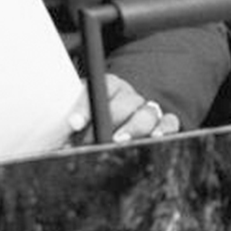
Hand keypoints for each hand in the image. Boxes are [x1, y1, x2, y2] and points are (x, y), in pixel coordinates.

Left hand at [66, 74, 180, 144]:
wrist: (114, 124)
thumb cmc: (91, 126)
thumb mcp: (77, 121)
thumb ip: (71, 127)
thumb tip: (60, 143)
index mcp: (108, 87)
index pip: (98, 89)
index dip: (86, 106)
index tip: (75, 124)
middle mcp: (129, 95)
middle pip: (125, 102)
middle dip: (110, 121)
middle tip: (96, 140)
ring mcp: (148, 108)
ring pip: (147, 113)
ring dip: (134, 128)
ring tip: (120, 141)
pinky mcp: (164, 123)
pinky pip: (170, 122)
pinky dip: (165, 129)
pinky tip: (156, 138)